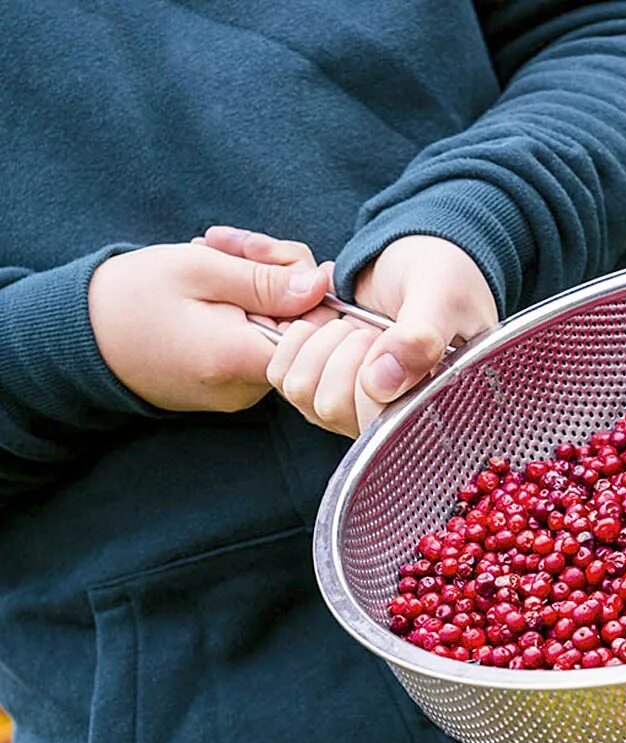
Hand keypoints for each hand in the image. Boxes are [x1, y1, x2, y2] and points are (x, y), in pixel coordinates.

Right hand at [88, 234, 328, 411]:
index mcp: (240, 359)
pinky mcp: (230, 387)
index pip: (318, 331)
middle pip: (301, 327)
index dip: (308, 287)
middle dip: (277, 275)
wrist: (78, 338)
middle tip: (229, 244)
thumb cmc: (131, 297)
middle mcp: (247, 387)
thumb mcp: (200, 269)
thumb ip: (267, 278)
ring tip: (212, 257)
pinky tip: (211, 287)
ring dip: (257, 287)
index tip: (270, 256)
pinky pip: (256, 343)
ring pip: (280, 330)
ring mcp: (240, 391)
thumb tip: (323, 283)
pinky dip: (243, 310)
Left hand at [203, 230, 497, 436]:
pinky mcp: (321, 385)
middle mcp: (389, 415)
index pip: (380, 422)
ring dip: (319, 345)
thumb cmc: (443, 277)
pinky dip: (296, 339)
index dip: (371, 375)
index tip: (385, 336)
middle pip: (333, 408)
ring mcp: (352, 405)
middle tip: (368, 329)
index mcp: (428, 406)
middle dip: (343, 354)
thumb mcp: (442, 296)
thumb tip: (379, 386)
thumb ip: (420, 338)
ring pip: (304, 394)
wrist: (417, 257)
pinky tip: (325, 324)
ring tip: (349, 325)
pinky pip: (284, 377)